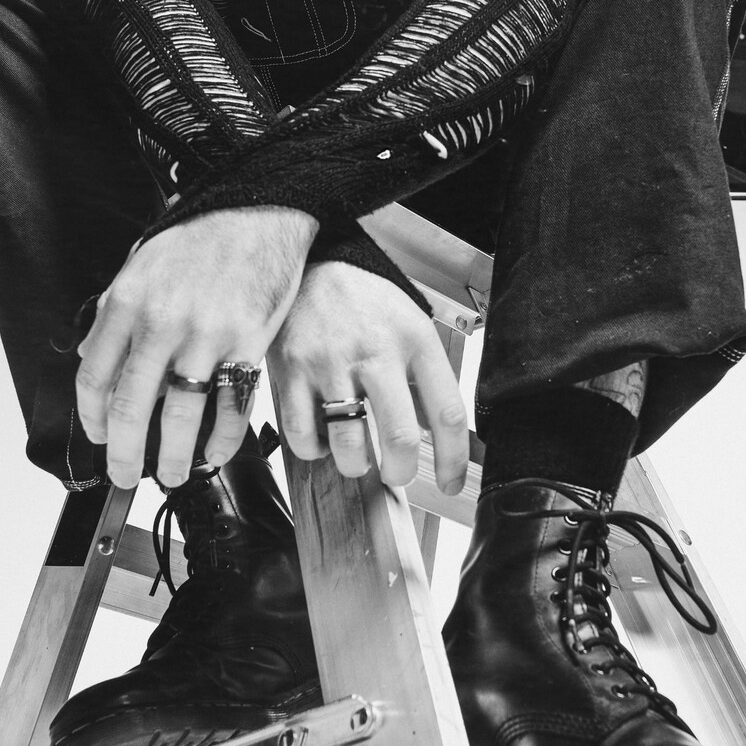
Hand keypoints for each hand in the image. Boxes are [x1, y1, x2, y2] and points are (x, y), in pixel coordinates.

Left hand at [77, 206, 316, 488]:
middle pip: (132, 407)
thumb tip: (94, 357)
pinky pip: (233, 404)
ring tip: (173, 473)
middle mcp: (163, 323)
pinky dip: (224, 438)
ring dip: (174, 456)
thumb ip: (113, 314)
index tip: (99, 436)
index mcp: (128, 303)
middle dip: (125, 454)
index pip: (95, 377)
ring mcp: (207, 336)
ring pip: (182, 415)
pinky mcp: (248, 344)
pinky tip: (215, 452)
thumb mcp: (139, 265)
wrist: (257, 209)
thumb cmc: (199, 236)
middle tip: (124, 475)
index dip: (93, 418)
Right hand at [269, 262, 471, 493]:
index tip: (450, 483)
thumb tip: (434, 431)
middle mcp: (376, 352)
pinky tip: (321, 439)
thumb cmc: (367, 298)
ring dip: (356, 466)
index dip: (453, 459)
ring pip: (349, 444)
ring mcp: (331, 362)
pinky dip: (313, 450)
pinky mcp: (292, 370)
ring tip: (357, 459)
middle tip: (396, 474)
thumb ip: (423, 378)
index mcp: (415, 341)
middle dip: (401, 472)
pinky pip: (302, 435)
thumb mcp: (411, 325)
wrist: (316, 262)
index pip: (447, 412)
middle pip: (400, 437)